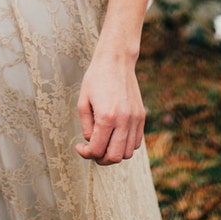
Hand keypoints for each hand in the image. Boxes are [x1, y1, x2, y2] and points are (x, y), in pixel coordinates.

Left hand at [75, 49, 146, 165]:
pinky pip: (136, 142)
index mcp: (106, 117)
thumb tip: (92, 143)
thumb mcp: (82, 102)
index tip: (79, 147)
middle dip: (100, 159)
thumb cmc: (96, 78)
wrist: (116, 60)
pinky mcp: (141, 116)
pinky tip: (115, 136)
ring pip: (127, 153)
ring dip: (114, 153)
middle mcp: (124, 120)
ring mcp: (135, 119)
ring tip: (104, 143)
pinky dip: (125, 145)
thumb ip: (86, 127)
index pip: (97, 149)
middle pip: (114, 157)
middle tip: (92, 151)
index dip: (86, 153)